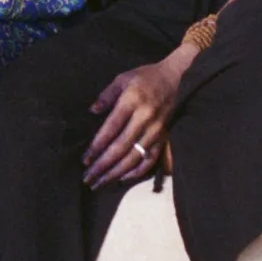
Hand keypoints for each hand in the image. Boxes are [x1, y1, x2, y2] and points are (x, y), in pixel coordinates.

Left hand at [82, 48, 193, 188]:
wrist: (176, 79)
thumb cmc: (145, 77)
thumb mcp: (122, 78)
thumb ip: (107, 95)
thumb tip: (92, 111)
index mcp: (132, 101)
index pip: (111, 128)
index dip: (97, 146)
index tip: (85, 159)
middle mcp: (145, 118)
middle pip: (121, 147)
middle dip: (103, 165)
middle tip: (88, 179)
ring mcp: (156, 130)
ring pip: (134, 157)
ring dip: (116, 173)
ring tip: (100, 183)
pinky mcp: (164, 138)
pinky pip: (150, 159)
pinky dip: (137, 172)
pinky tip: (122, 178)